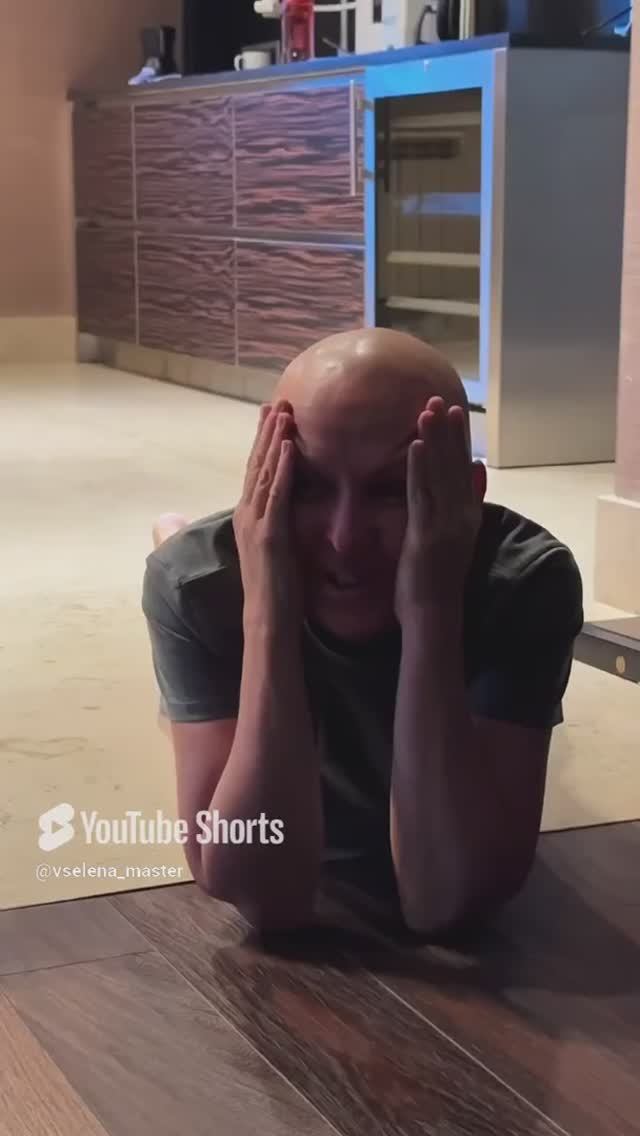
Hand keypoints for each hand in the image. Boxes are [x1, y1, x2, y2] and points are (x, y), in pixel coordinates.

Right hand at [233, 400, 301, 634]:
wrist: (267, 618)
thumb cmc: (275, 590)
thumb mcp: (274, 550)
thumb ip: (275, 526)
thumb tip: (282, 513)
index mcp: (248, 517)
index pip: (254, 472)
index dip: (262, 442)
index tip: (270, 416)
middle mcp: (246, 514)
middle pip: (255, 464)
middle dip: (266, 432)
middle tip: (275, 401)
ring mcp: (255, 523)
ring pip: (264, 472)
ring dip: (274, 440)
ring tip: (283, 412)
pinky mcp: (269, 534)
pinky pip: (277, 494)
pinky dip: (282, 468)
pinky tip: (289, 447)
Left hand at [395, 397, 481, 623]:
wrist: (433, 616)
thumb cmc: (435, 584)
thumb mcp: (454, 541)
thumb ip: (462, 507)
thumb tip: (473, 475)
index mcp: (467, 517)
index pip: (464, 470)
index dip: (460, 440)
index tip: (456, 412)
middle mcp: (461, 516)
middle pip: (455, 465)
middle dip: (449, 431)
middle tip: (442, 399)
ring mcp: (446, 524)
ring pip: (440, 474)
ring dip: (434, 440)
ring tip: (428, 410)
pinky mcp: (427, 534)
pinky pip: (422, 494)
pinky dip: (419, 468)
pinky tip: (414, 444)